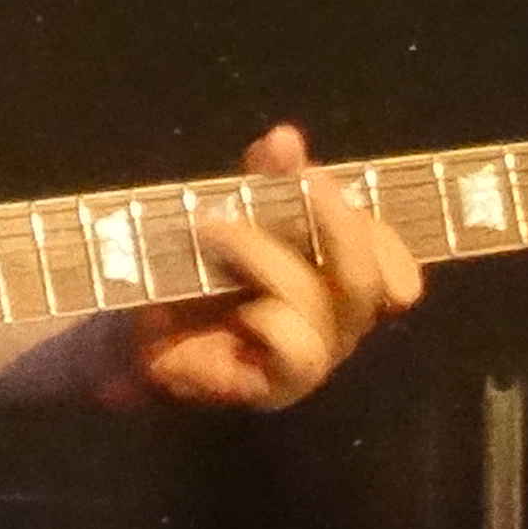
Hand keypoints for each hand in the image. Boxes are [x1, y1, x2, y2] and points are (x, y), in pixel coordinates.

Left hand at [124, 123, 418, 410]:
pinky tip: (234, 304)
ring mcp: (310, 364)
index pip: (391, 267)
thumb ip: (266, 178)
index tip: (329, 184)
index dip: (383, 236)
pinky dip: (269, 319)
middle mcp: (337, 326)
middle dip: (339, 226)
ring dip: (267, 257)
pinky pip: (297, 353)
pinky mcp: (274, 389)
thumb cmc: (198, 265)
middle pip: (367, 284)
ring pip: (321, 309)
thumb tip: (287, 139)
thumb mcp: (236, 208)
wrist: (136, 325)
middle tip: (303, 182)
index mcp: (340, 284)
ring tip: (213, 228)